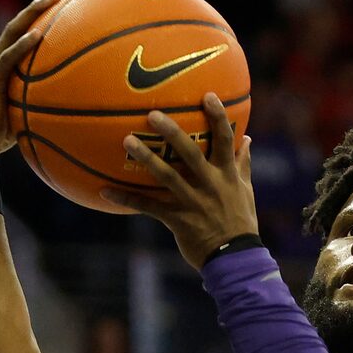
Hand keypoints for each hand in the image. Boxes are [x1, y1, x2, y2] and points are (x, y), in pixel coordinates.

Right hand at [0, 0, 74, 151]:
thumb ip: (44, 100)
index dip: (46, 13)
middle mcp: (0, 58)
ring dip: (34, 12)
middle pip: (22, 20)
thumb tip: (74, 106)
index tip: (70, 0)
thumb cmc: (1, 132)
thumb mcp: (28, 111)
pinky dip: (22, 45)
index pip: (28, 29)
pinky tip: (38, 35)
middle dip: (45, 2)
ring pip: (13, 30)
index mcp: (8, 62)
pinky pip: (8, 59)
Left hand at [105, 93, 258, 270]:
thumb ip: (243, 164)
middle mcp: (210, 185)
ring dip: (146, 158)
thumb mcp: (246, 191)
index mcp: (227, 175)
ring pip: (167, 177)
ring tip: (127, 141)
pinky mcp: (177, 220)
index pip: (225, 140)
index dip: (217, 116)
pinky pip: (148, 207)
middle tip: (152, 114)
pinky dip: (126, 199)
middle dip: (172, 132)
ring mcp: (193, 202)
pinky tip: (104, 191)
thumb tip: (248, 138)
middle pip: (190, 153)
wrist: (236, 258)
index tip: (207, 95)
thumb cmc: (241, 222)